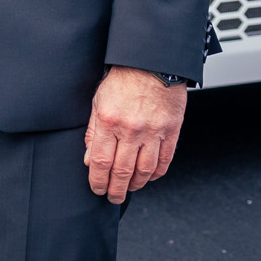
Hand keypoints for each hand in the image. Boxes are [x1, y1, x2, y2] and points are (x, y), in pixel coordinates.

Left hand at [84, 65, 187, 203]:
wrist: (152, 63)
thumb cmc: (122, 80)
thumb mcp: (98, 101)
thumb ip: (93, 131)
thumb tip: (89, 159)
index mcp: (108, 121)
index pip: (100, 161)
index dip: (97, 180)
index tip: (96, 189)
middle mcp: (131, 129)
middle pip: (122, 171)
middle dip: (115, 190)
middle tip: (112, 197)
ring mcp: (153, 131)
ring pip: (144, 170)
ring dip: (135, 185)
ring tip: (128, 189)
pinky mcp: (171, 131)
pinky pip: (165, 161)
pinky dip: (156, 174)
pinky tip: (148, 178)